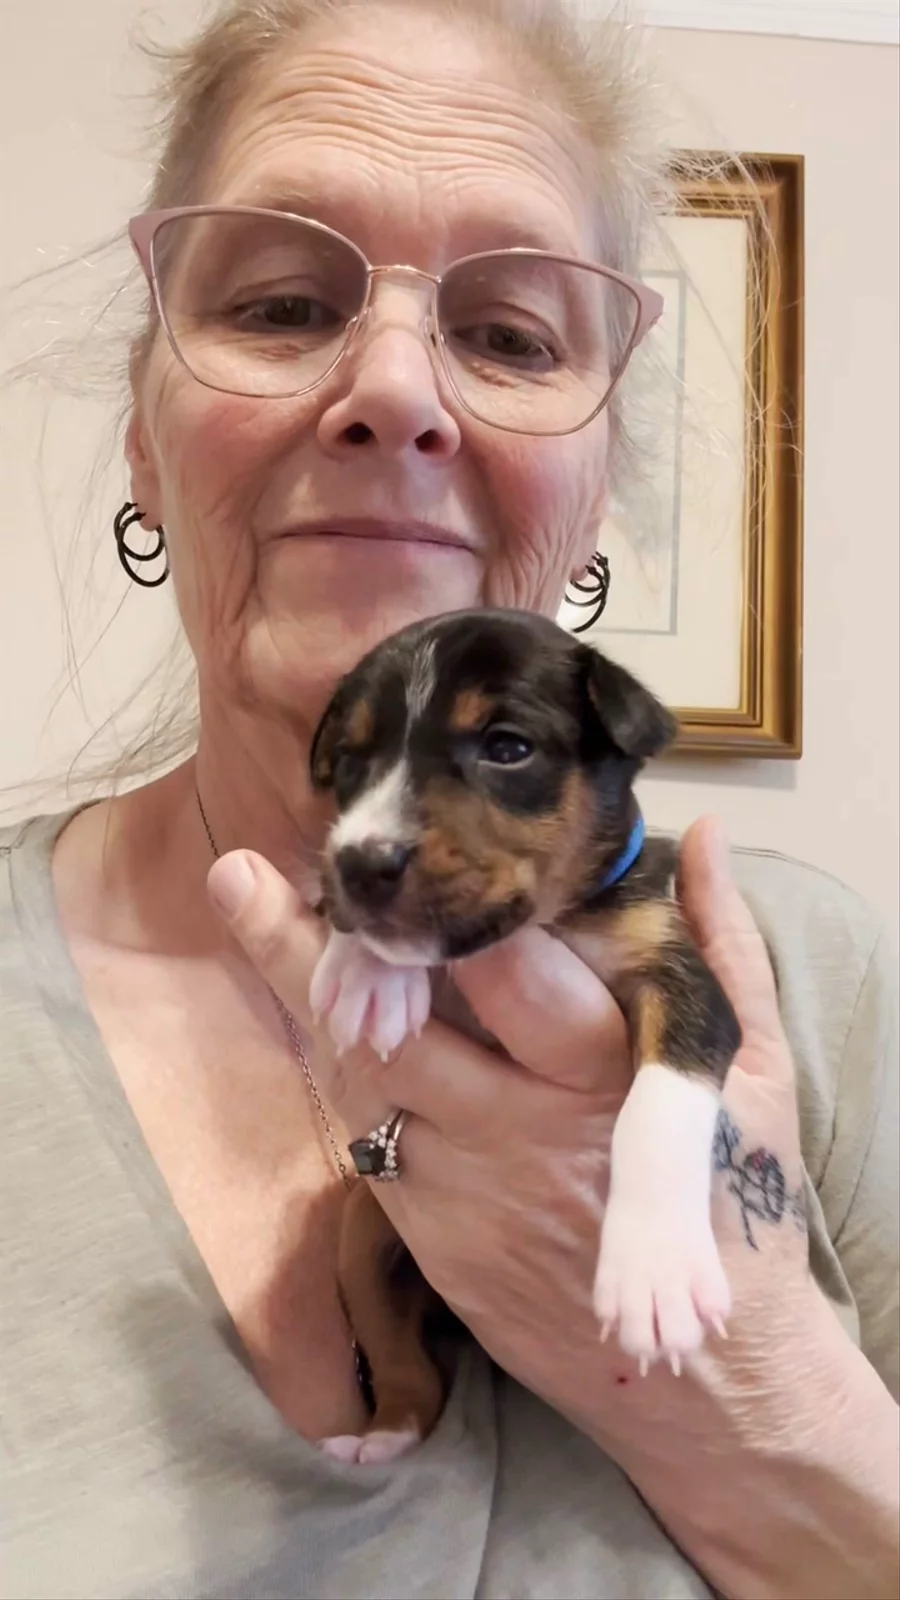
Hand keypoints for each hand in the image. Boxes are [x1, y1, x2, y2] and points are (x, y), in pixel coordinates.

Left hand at [209, 818, 898, 1597]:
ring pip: (359, 1082)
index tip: (390, 855)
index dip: (439, 913)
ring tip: (253, 911)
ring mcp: (466, 1190)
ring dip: (308, 1000)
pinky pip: (369, 1141)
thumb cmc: (744, 1203)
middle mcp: (518, 1127)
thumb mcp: (755, 1068)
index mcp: (605, 1070)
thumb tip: (701, 835)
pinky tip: (326, 1014)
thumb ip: (726, 943)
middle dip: (309, 948)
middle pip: (390, 1026)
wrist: (703, 1380)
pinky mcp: (435, 1240)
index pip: (507, 971)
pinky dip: (345, 1070)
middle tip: (241, 873)